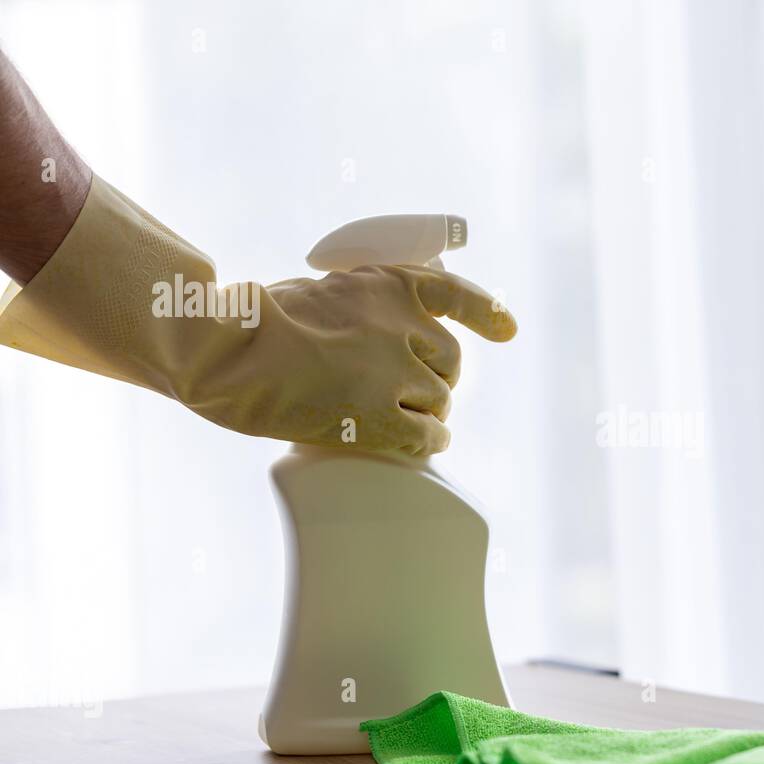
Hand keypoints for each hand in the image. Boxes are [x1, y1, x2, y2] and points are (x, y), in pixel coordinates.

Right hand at [219, 265, 515, 454]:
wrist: (223, 350)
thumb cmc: (254, 322)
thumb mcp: (321, 291)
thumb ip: (362, 309)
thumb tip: (389, 341)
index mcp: (387, 285)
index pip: (455, 294)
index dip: (487, 314)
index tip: (508, 330)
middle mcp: (401, 325)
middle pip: (451, 361)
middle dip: (440, 380)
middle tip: (420, 396)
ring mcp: (392, 372)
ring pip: (439, 401)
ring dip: (429, 415)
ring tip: (409, 423)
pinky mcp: (378, 416)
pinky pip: (426, 436)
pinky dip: (429, 442)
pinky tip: (422, 446)